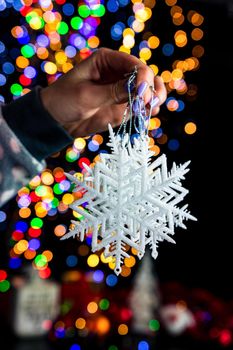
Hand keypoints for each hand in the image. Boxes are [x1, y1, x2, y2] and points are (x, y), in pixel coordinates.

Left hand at [41, 47, 166, 136]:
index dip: (142, 76)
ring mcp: (122, 90)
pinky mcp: (122, 106)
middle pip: (145, 76)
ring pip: (147, 90)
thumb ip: (113, 92)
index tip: (142, 93)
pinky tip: (147, 115)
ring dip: (153, 98)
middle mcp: (117, 72)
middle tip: (147, 103)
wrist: (56, 121)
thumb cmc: (64, 101)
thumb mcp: (87, 96)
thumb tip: (139, 89)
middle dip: (149, 89)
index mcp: (107, 61)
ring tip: (151, 110)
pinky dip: (146, 110)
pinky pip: (140, 106)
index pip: (133, 64)